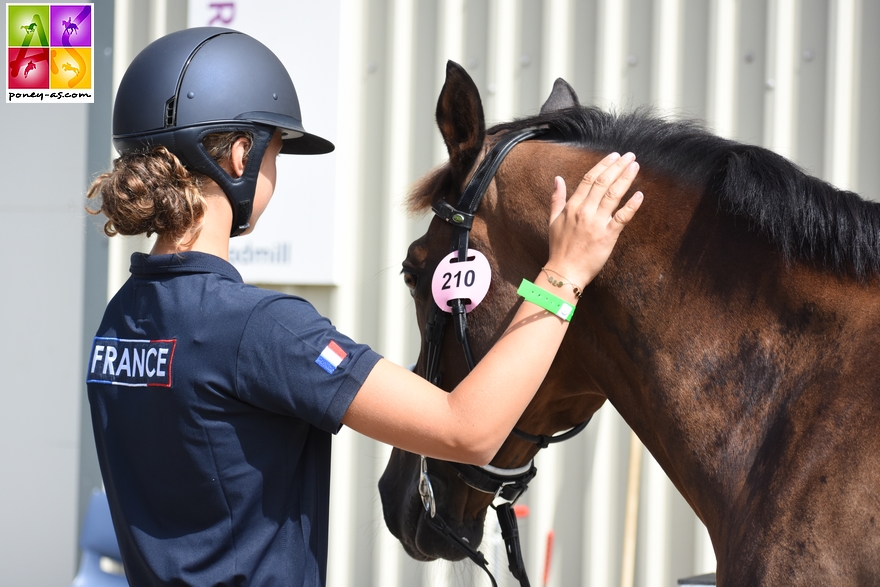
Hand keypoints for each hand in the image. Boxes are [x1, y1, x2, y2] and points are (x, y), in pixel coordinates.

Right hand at [546, 152, 642, 287]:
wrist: (565, 271)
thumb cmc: (559, 247)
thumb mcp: (553, 220)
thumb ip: (556, 198)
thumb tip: (557, 179)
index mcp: (572, 206)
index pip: (589, 179)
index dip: (603, 165)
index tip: (614, 156)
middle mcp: (584, 211)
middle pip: (603, 182)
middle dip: (618, 166)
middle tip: (630, 155)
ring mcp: (597, 223)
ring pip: (613, 195)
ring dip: (625, 178)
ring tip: (635, 166)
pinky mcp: (607, 236)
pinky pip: (622, 218)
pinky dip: (631, 206)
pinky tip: (640, 195)